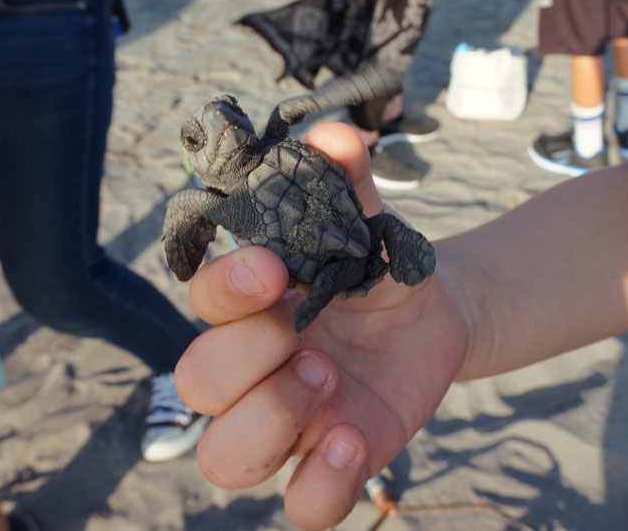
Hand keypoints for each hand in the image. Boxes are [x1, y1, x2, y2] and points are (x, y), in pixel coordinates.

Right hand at [175, 122, 467, 529]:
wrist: (431, 313)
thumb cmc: (379, 266)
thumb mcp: (371, 224)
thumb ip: (349, 182)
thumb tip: (335, 134)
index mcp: (249, 305)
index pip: (202, 304)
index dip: (226, 289)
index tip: (274, 267)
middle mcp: (252, 367)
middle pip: (196, 385)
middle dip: (249, 359)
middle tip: (312, 339)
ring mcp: (287, 421)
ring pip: (223, 458)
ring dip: (270, 424)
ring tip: (332, 387)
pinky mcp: (329, 461)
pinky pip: (298, 505)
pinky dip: (319, 485)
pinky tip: (357, 441)